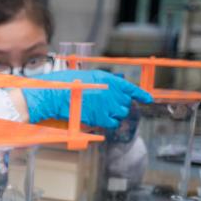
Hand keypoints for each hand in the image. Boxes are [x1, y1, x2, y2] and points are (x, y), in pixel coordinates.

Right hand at [22, 70, 152, 128]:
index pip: (131, 88)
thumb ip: (100, 83)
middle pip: (125, 102)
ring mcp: (108, 105)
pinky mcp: (101, 118)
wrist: (53, 96)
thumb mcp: (85, 77)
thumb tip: (107, 90)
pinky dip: (108, 123)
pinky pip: (112, 123)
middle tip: (107, 107)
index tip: (148, 99)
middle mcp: (112, 92)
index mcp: (109, 80)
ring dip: (113, 114)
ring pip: (120, 113)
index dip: (141, 94)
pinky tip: (100, 120)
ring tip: (100, 112)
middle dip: (118, 105)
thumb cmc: (64, 85)